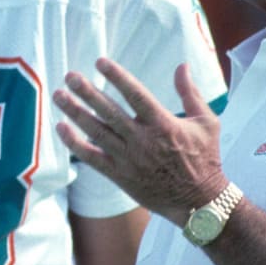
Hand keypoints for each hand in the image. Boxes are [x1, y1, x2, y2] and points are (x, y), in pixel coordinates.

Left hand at [54, 59, 225, 225]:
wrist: (199, 202)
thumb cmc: (205, 159)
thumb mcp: (206, 122)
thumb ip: (190, 93)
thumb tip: (182, 65)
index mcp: (163, 124)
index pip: (135, 95)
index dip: (117, 77)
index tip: (100, 62)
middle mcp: (143, 140)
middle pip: (109, 111)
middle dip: (87, 92)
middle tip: (70, 76)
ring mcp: (129, 159)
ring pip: (96, 132)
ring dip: (75, 113)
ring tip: (59, 96)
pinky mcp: (120, 176)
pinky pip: (92, 158)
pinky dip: (75, 144)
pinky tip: (61, 129)